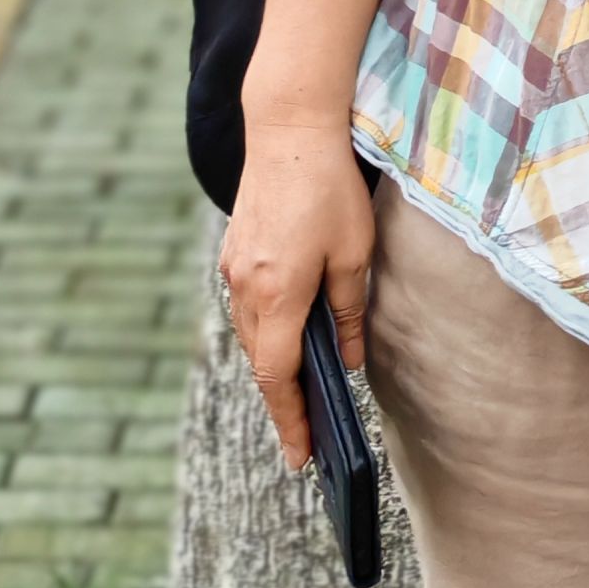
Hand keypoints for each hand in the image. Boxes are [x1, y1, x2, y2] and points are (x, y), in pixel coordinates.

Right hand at [217, 115, 374, 472]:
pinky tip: (289, 335)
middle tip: (308, 434)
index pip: (278, 378)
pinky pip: (247, 307)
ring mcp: (234, 269)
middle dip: (283, 400)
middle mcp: (246, 288)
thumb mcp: (354, 253)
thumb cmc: (329, 187)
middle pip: (261, 362)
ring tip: (303, 391)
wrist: (288, 128)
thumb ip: (348, 312)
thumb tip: (347, 361)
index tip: (300, 459)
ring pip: (252, 335)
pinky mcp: (234, 252)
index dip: (290, 421)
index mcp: (278, 294)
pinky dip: (266, 331)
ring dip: (273, 364)